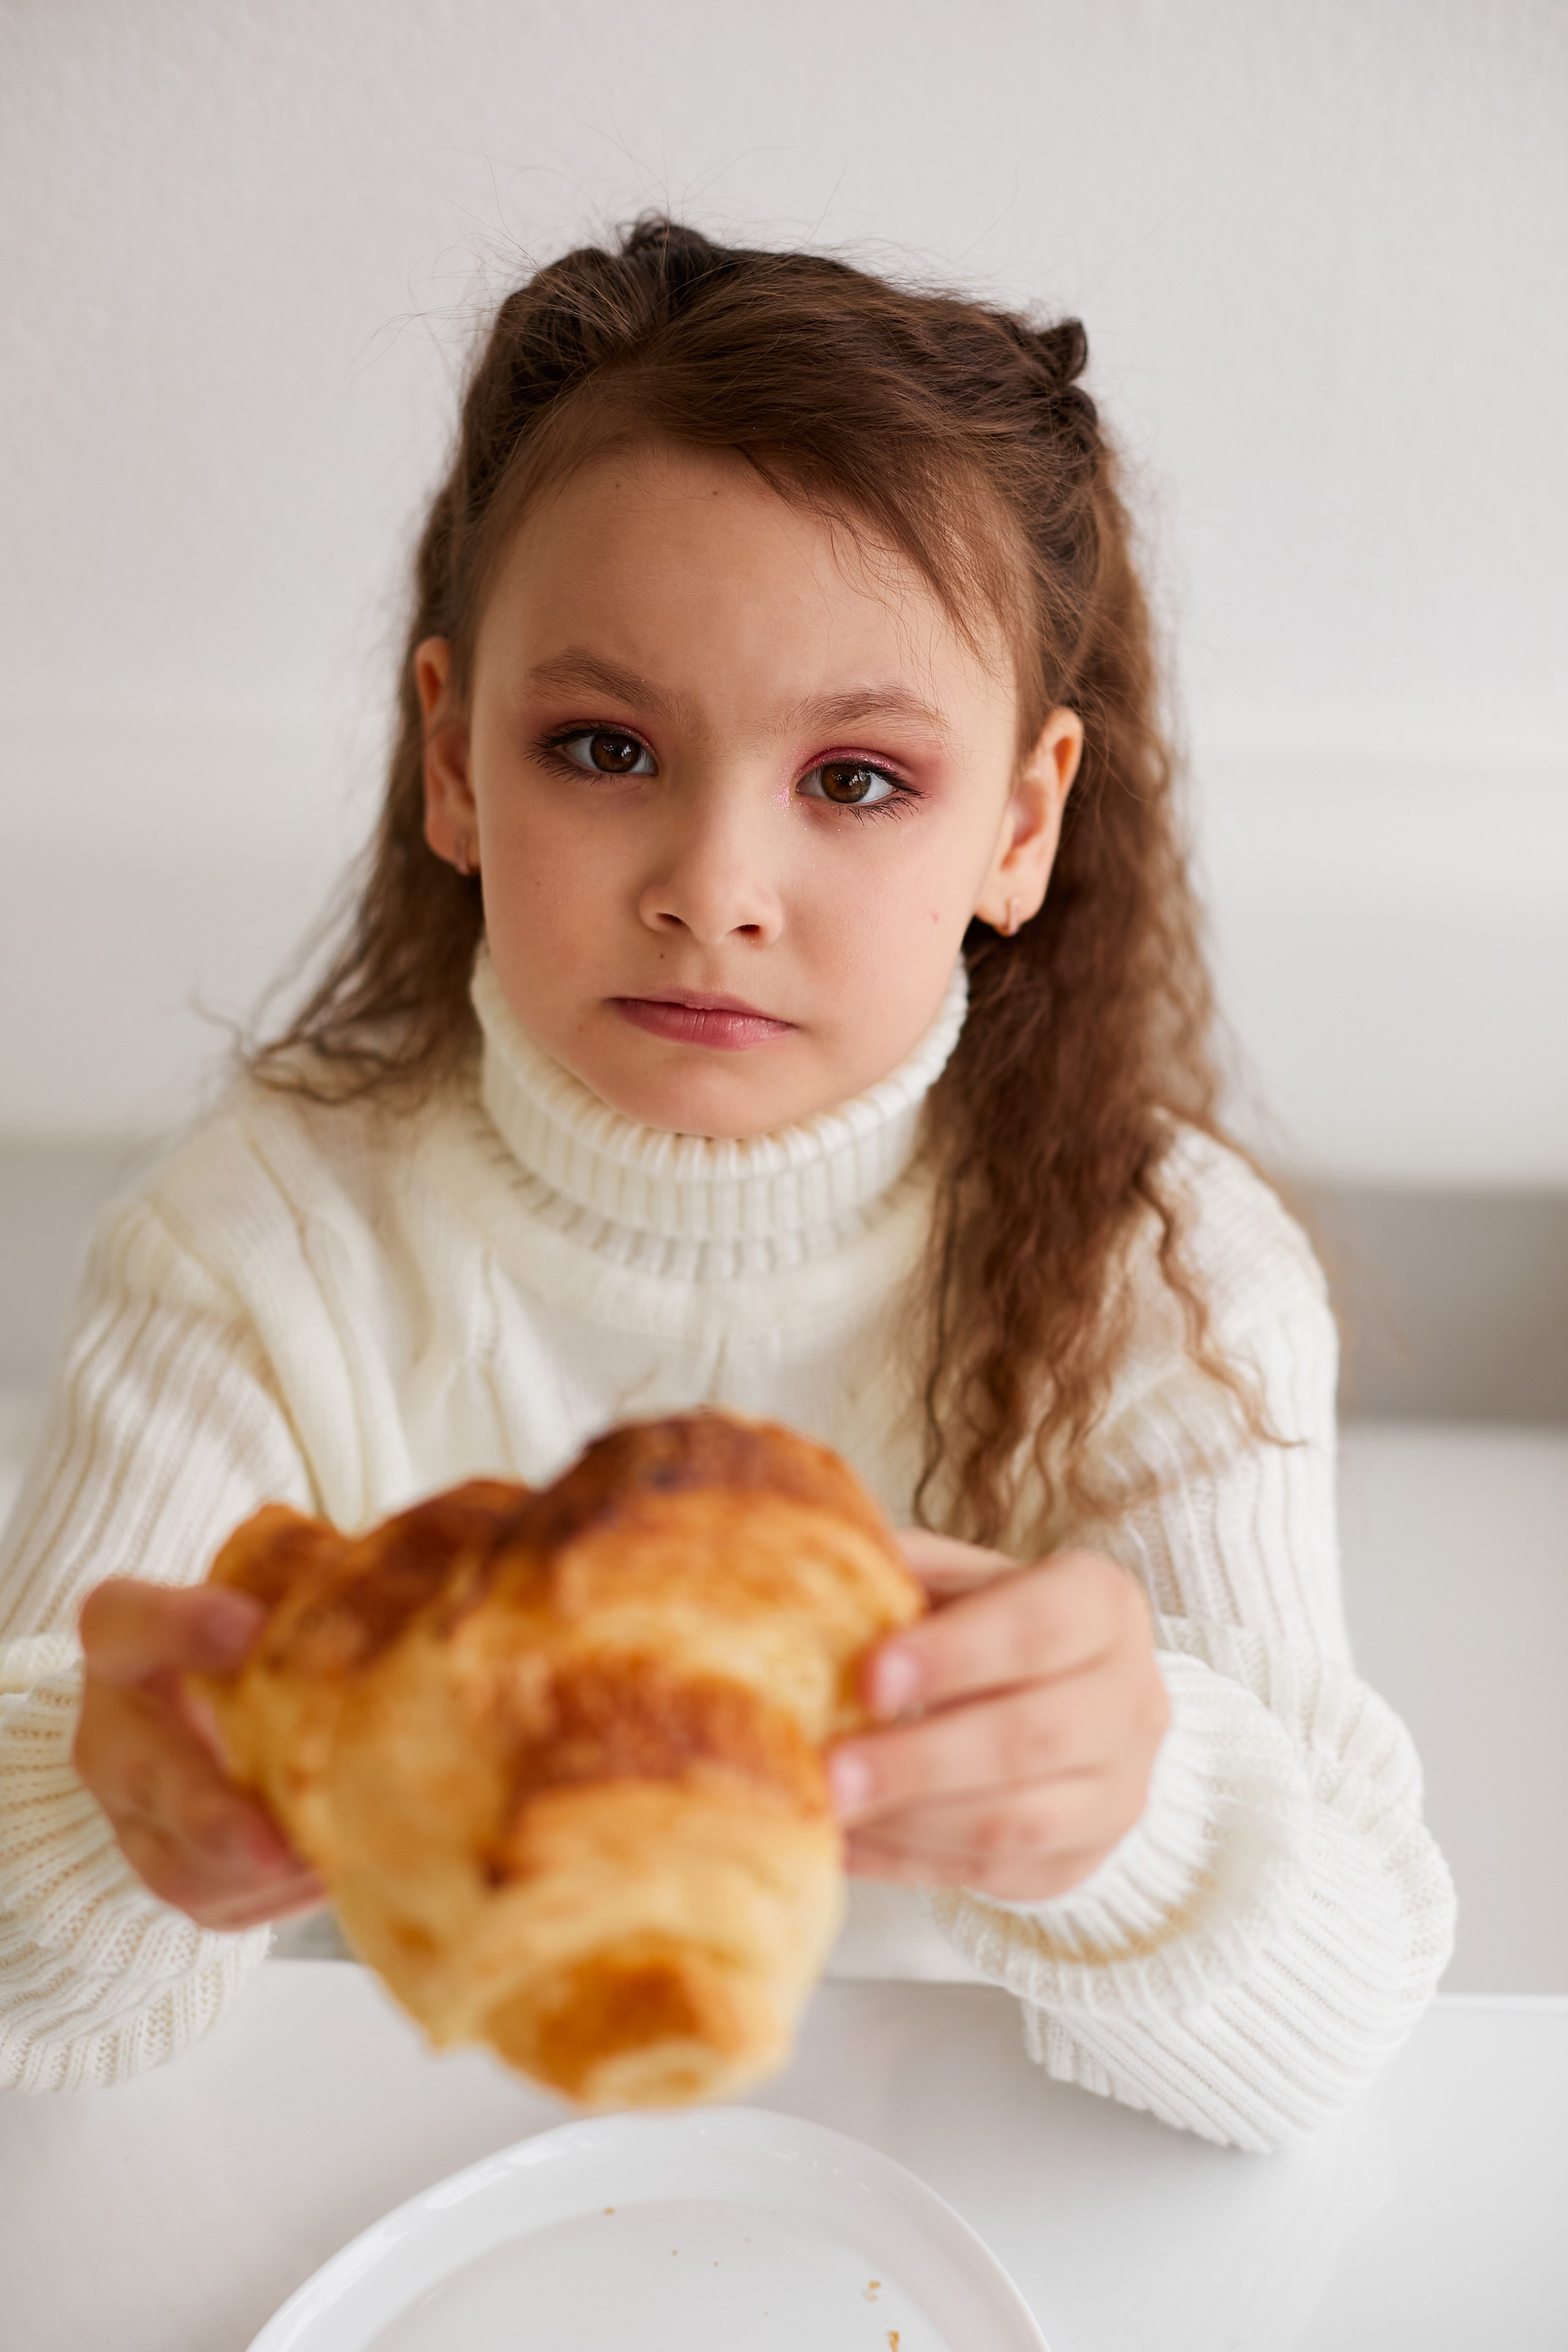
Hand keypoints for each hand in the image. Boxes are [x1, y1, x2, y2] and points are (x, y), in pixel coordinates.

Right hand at [72, 1578, 324, 1930]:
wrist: (193, 1712)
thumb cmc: (249, 1639)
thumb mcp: (259, 1596)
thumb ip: (303, 1586)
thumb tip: (398, 1572)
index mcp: (123, 1639)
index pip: (125, 1621)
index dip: (184, 1625)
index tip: (252, 1626)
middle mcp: (111, 1730)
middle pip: (145, 1772)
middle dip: (208, 1813)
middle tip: (271, 1843)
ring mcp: (130, 1814)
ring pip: (178, 1861)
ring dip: (257, 1873)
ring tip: (333, 1867)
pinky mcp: (168, 1874)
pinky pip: (219, 1902)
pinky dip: (280, 1898)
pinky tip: (339, 1876)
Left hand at [830, 1532, 1169, 1901]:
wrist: (1069, 1703)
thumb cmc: (992, 1626)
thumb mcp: (957, 1579)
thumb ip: (903, 1570)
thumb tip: (825, 1574)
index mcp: (1101, 1605)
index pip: (1040, 1627)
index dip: (957, 1654)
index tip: (871, 1676)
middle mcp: (1132, 1699)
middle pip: (1033, 1737)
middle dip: (921, 1759)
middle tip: (831, 1771)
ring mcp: (1117, 1792)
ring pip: (1019, 1822)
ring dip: (912, 1823)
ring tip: (829, 1811)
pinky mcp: (1080, 1862)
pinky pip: (994, 1875)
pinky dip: (908, 1862)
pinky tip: (847, 1842)